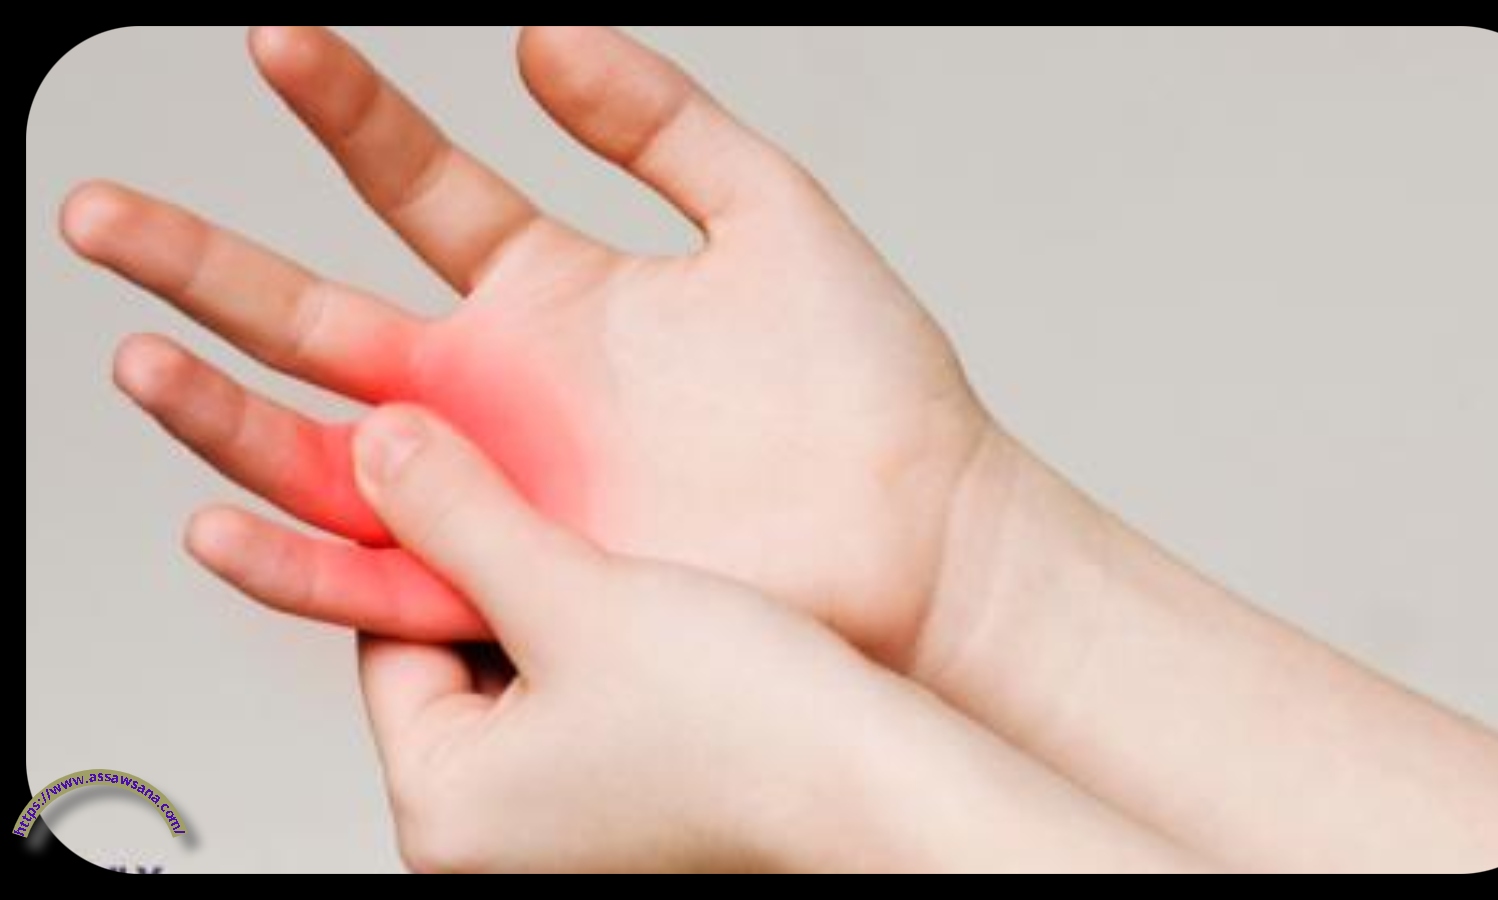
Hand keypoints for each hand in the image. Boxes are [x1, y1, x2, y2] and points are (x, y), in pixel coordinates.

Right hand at [63, 25, 990, 661]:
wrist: (919, 529)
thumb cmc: (866, 389)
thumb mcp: (766, 211)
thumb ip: (659, 118)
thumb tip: (542, 35)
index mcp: (553, 292)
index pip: (414, 184)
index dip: (342, 114)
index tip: (279, 45)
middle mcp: (504, 390)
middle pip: (320, 318)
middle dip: (206, 265)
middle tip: (103, 215)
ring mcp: (499, 487)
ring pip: (319, 449)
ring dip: (219, 409)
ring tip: (140, 350)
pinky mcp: (515, 580)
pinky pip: (375, 576)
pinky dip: (291, 556)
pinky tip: (217, 513)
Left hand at [333, 405, 1198, 872]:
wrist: (884, 793)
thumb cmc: (749, 734)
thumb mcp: (579, 597)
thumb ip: (464, 517)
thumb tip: (376, 449)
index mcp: (443, 809)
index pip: (390, 638)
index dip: (437, 540)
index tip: (479, 470)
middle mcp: (491, 838)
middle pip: (462, 658)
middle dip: (510, 577)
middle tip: (562, 507)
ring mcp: (563, 831)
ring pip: (533, 675)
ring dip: (567, 607)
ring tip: (623, 557)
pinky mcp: (628, 812)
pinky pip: (590, 706)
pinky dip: (612, 651)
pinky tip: (665, 606)